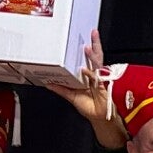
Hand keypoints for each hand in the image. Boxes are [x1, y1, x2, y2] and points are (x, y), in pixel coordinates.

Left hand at [50, 30, 127, 145]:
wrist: (101, 120)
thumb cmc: (91, 108)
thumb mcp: (72, 97)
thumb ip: (61, 89)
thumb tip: (48, 84)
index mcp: (91, 76)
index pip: (92, 58)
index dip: (92, 47)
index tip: (88, 37)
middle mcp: (97, 76)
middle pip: (97, 57)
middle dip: (96, 44)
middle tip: (93, 33)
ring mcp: (101, 81)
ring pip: (98, 65)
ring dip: (92, 56)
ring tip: (87, 47)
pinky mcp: (104, 89)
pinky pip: (97, 79)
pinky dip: (90, 74)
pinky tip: (84, 69)